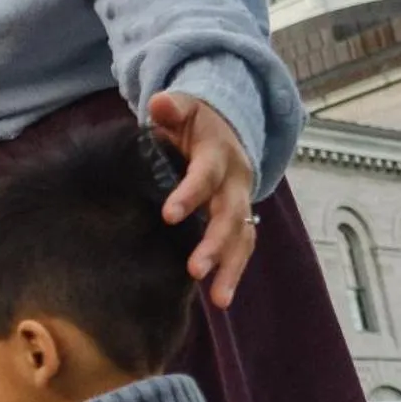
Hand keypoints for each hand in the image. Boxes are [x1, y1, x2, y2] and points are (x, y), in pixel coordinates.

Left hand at [148, 91, 258, 309]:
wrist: (225, 129)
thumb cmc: (193, 123)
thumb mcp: (184, 108)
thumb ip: (172, 107)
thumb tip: (158, 102)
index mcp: (218, 154)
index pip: (205, 175)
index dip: (190, 194)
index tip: (170, 215)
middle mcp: (236, 182)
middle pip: (230, 215)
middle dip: (215, 243)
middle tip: (195, 269)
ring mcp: (241, 203)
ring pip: (242, 238)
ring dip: (231, 268)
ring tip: (219, 299)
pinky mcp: (241, 221)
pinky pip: (242, 248)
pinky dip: (234, 272)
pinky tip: (221, 298)